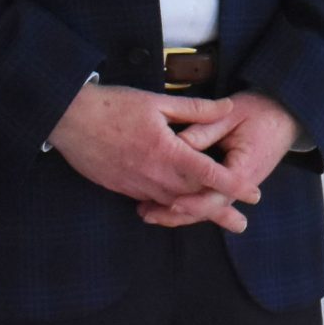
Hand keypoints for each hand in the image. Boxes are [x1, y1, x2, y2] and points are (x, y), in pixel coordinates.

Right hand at [47, 84, 258, 213]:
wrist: (68, 118)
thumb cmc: (114, 105)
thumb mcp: (158, 102)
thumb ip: (196, 109)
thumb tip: (227, 106)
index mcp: (166, 150)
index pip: (208, 173)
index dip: (233, 185)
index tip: (255, 195)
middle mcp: (152, 173)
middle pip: (193, 197)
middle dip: (219, 209)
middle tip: (241, 223)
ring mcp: (134, 184)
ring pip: (171, 203)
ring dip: (194, 212)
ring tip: (215, 221)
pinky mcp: (120, 187)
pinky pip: (150, 200)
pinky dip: (167, 206)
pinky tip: (176, 209)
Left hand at [135, 92, 300, 233]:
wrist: (286, 114)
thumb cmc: (260, 110)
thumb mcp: (233, 113)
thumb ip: (205, 128)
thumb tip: (177, 143)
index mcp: (245, 167)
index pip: (218, 193)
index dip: (193, 201)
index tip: (171, 202)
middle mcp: (243, 183)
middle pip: (209, 207)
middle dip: (178, 213)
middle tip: (146, 214)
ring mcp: (238, 186)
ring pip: (207, 208)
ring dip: (179, 214)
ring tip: (147, 214)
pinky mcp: (232, 183)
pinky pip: (210, 199)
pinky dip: (189, 204)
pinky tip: (164, 205)